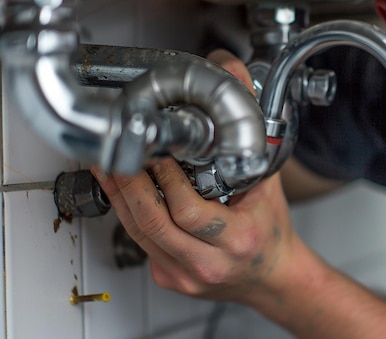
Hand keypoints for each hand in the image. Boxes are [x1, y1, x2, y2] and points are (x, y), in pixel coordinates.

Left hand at [93, 159, 292, 302]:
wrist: (270, 276)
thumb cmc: (269, 234)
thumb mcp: (268, 192)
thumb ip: (250, 155)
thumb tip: (242, 111)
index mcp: (237, 240)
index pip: (188, 211)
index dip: (166, 180)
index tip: (157, 154)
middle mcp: (208, 264)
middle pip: (152, 224)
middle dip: (129, 186)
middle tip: (118, 157)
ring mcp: (185, 276)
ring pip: (139, 234)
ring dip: (120, 199)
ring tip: (110, 170)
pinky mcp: (169, 279)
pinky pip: (142, 244)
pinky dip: (131, 216)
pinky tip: (125, 196)